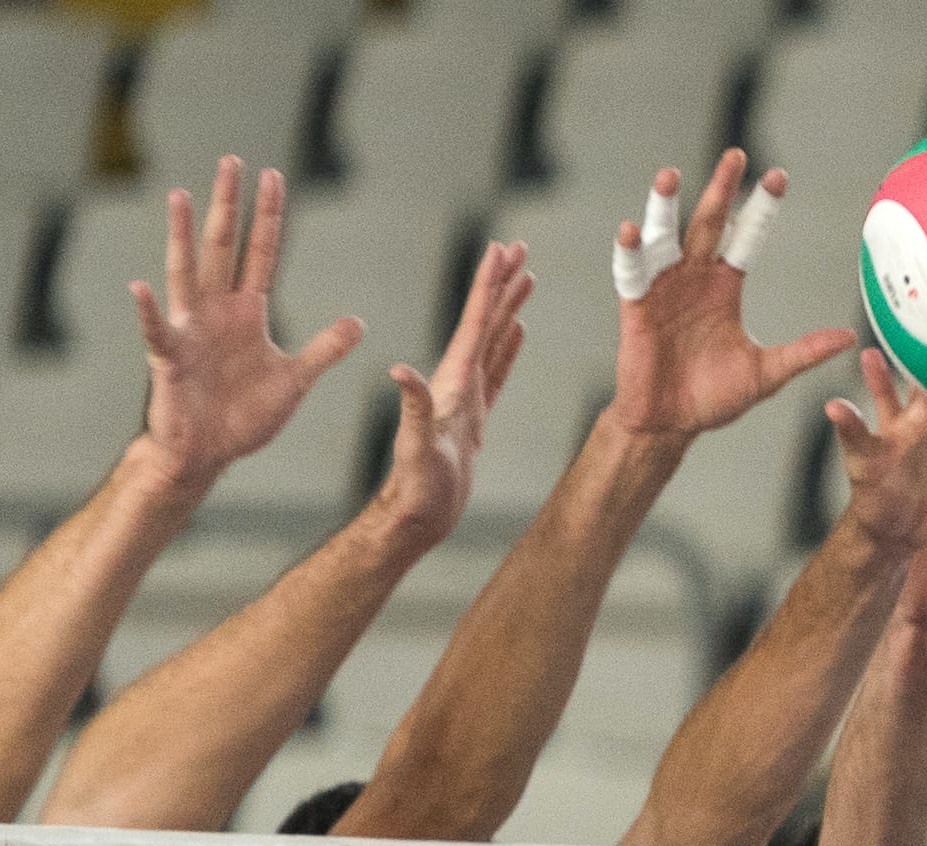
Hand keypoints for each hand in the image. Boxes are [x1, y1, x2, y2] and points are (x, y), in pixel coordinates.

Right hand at [132, 159, 365, 490]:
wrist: (207, 455)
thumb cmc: (243, 417)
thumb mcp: (294, 381)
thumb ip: (323, 350)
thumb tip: (359, 322)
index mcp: (247, 312)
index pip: (261, 253)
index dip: (268, 216)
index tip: (274, 174)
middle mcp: (216, 311)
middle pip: (223, 247)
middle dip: (228, 206)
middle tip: (231, 161)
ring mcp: (190, 331)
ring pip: (186, 273)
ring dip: (182, 236)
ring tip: (180, 196)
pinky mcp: (168, 360)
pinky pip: (157, 332)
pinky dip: (148, 312)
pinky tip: (139, 287)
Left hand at [373, 238, 533, 548]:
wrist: (417, 516)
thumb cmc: (417, 488)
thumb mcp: (417, 446)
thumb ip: (414, 409)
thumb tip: (400, 371)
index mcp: (450, 381)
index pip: (473, 323)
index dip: (488, 284)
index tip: (502, 249)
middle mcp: (457, 381)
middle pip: (484, 320)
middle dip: (502, 282)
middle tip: (520, 247)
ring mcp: (466, 398)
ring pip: (493, 340)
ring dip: (508, 307)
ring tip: (526, 278)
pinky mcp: (474, 418)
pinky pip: (496, 371)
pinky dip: (508, 347)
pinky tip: (518, 331)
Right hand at [608, 151, 857, 442]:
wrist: (669, 425)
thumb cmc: (713, 399)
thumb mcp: (765, 374)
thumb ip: (803, 353)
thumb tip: (848, 338)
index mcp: (725, 285)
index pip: (747, 236)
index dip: (761, 208)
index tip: (779, 175)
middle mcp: (694, 277)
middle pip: (708, 222)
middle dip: (721, 189)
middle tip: (736, 155)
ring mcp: (663, 287)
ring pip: (665, 235)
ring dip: (664, 205)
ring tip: (670, 175)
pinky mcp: (635, 306)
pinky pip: (631, 272)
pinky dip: (630, 251)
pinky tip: (631, 230)